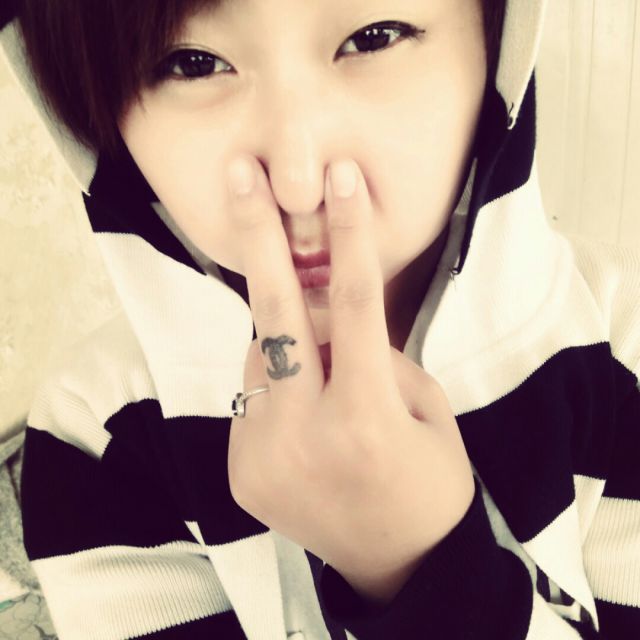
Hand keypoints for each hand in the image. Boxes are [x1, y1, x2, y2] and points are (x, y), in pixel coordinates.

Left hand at [226, 155, 474, 605]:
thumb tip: (326, 318)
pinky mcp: (240, 471)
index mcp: (366, 418)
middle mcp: (304, 435)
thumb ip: (373, 357)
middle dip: (258, 235)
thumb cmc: (428, 479)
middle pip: (276, 315)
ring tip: (314, 357)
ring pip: (259, 354)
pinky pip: (251, 396)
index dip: (348, 235)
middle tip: (240, 175)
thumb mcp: (425, 409)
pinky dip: (275, 380)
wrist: (397, 562)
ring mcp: (262, 456)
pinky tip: (304, 407)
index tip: (340, 178)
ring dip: (281, 334)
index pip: (354, 306)